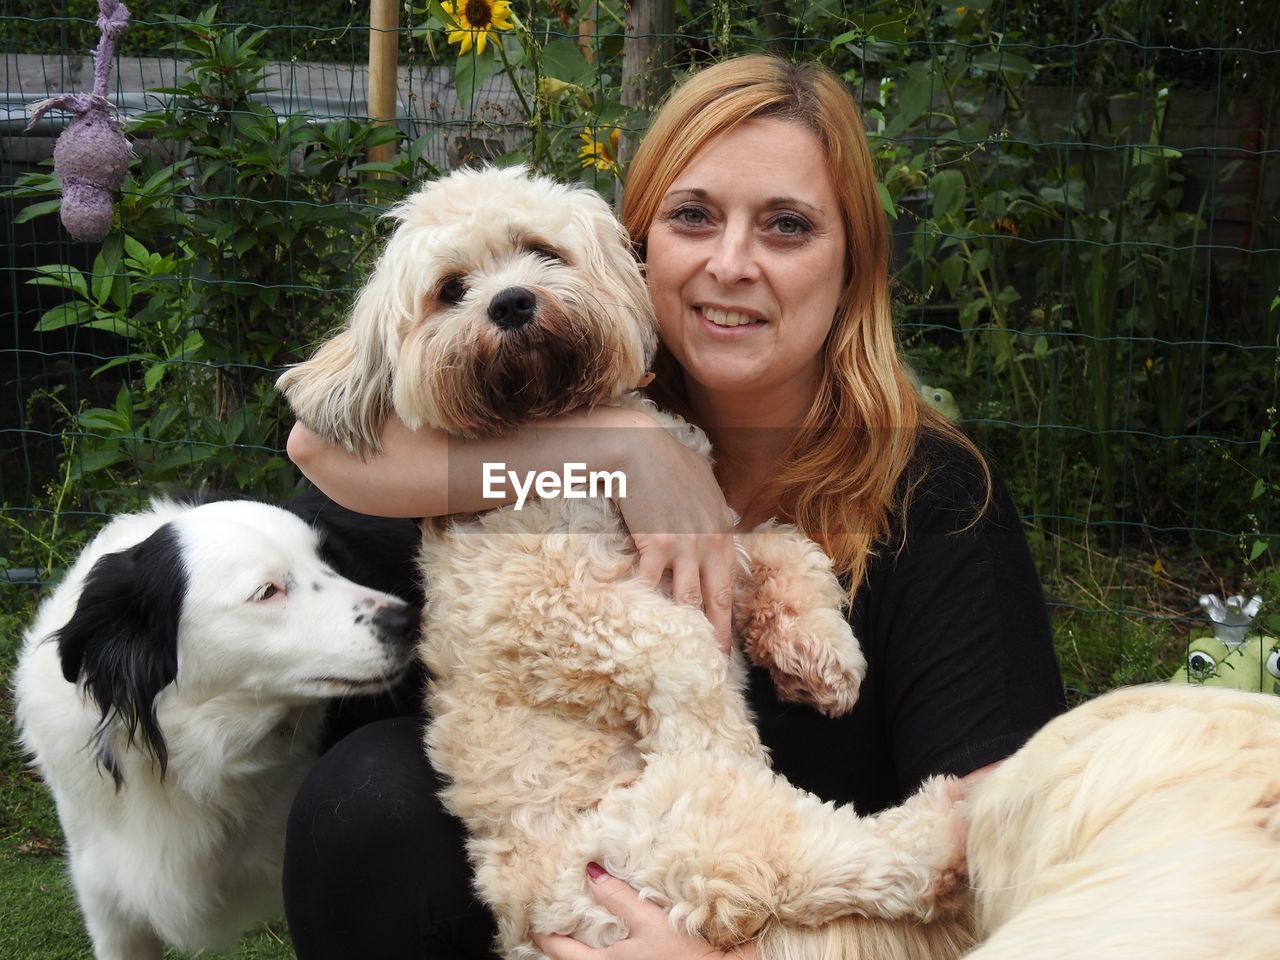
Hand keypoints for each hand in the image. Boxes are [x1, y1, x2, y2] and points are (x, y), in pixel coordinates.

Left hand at [533, 864, 757, 959]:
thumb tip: (590, 872)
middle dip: (561, 945)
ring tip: (578, 933)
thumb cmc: (683, 953)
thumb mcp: (648, 919)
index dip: (544, 936)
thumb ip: (618, 897)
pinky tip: (611, 942)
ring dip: (582, 950)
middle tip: (552, 926)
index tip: (533, 923)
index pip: (560, 951)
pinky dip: (599, 952)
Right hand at [611, 414, 737, 653]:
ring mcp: (685, 547)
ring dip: (688, 632)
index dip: (728, 614)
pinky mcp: (657, 546)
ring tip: (686, 658)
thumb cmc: (668, 459)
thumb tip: (722, 515)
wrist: (640, 446)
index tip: (726, 638)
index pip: (729, 582)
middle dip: (717, 636)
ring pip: (689, 600)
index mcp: (722, 531)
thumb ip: (714, 506)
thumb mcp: (704, 482)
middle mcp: (710, 543)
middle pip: (716, 600)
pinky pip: (651, 585)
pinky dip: (645, 606)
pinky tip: (641, 627)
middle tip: (716, 665)